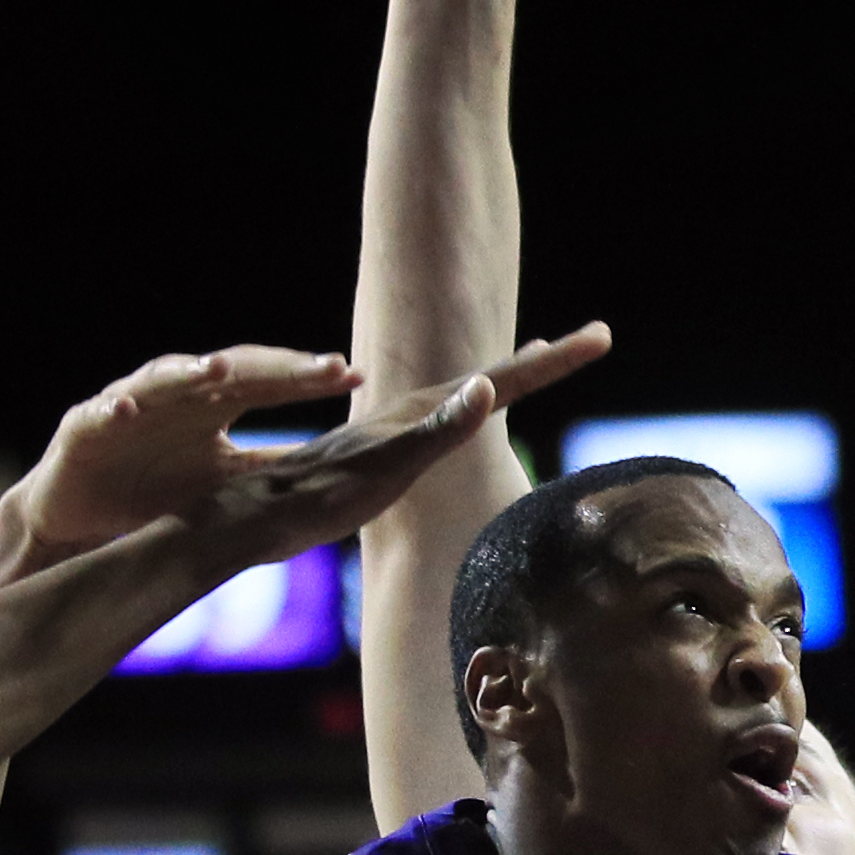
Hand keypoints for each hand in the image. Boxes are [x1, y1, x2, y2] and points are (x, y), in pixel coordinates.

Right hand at [0, 346, 358, 583]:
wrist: (81, 522)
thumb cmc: (155, 495)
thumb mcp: (223, 487)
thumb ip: (271, 470)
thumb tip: (340, 470)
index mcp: (213, 406)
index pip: (268, 383)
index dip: (307, 378)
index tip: (353, 374)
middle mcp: (176, 395)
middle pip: (228, 371)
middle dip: (272, 367)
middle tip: (317, 366)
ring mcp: (130, 404)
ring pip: (161, 379)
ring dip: (187, 373)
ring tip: (218, 372)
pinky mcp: (83, 426)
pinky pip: (98, 414)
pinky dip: (111, 410)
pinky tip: (125, 411)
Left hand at [193, 327, 606, 571]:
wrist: (254, 518)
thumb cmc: (317, 501)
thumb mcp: (383, 469)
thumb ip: (435, 430)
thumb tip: (482, 386)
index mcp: (421, 414)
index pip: (502, 380)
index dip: (553, 362)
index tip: (600, 336)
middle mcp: (411, 415)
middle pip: (490, 379)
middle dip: (542, 363)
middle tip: (587, 340)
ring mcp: (395, 433)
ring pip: (465, 396)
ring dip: (506, 376)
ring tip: (533, 360)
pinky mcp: (380, 455)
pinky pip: (442, 421)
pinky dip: (469, 407)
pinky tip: (461, 415)